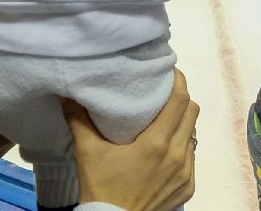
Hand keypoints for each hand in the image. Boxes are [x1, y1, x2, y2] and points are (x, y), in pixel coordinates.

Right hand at [63, 68, 198, 210]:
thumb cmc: (101, 188)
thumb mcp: (88, 152)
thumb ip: (79, 119)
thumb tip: (67, 94)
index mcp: (157, 143)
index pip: (180, 100)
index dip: (178, 81)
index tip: (169, 72)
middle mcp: (177, 156)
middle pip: (192, 112)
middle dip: (180, 99)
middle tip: (163, 94)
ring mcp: (186, 173)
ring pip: (193, 135)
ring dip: (181, 123)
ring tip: (163, 121)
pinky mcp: (187, 188)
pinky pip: (192, 157)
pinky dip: (182, 147)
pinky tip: (164, 150)